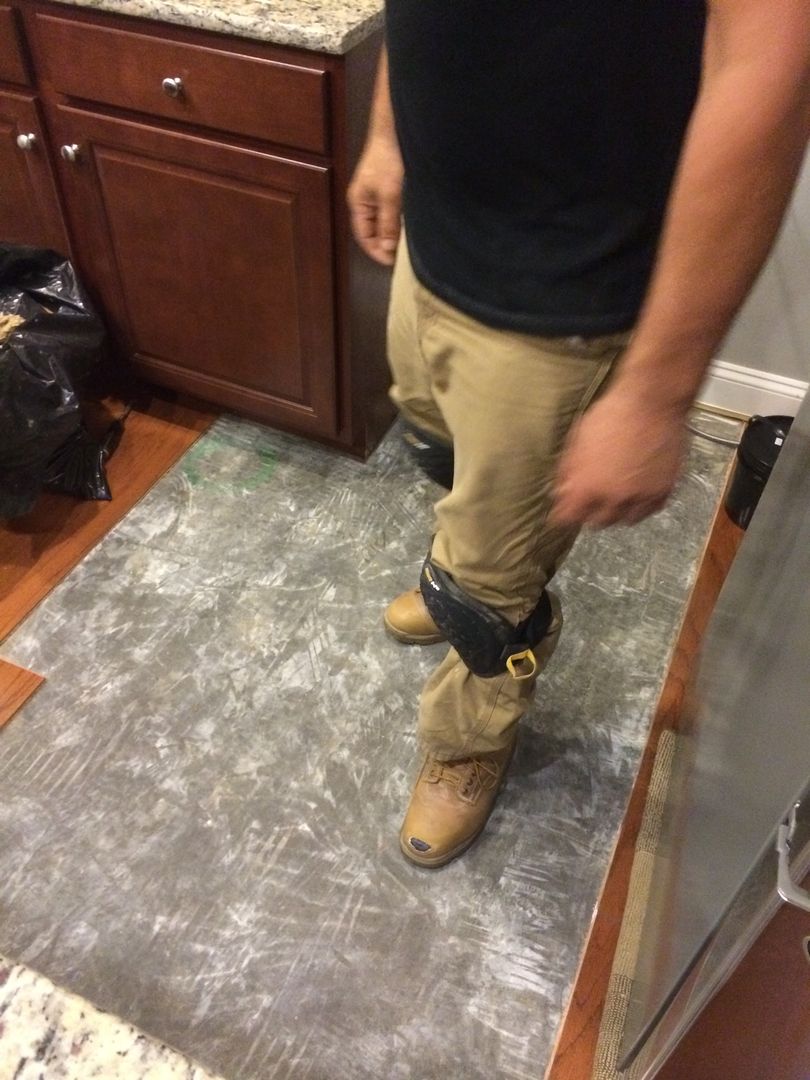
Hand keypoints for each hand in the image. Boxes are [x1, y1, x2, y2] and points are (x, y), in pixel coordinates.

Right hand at [347, 135, 403, 265]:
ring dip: (394, 234)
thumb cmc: (389, 160)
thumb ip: (388, 222)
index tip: (393, 262)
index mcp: (358, 204)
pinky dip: (400, 222)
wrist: (395, 130)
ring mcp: (377, 195)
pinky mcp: (389, 189)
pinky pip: (392, 212)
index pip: (364, 237)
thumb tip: (387, 247)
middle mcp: (365, 202)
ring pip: (384, 222)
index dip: (377, 251)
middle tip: (403, 257)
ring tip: (408, 245)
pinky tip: (411, 227)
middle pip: (373, 231)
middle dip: (386, 245)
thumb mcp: (390, 194)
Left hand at [551, 386, 687, 527]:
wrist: (652, 401)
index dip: (563, 515)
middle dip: (589, 513)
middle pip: (596, 523)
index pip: (568, 518)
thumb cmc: (611, 413)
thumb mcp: (577, 440)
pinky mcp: (664, 490)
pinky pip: (650, 510)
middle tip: (589, 500)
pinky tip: (637, 494)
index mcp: (587, 486)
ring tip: (614, 497)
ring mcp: (641, 496)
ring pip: (624, 520)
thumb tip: (561, 492)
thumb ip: (567, 472)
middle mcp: (613, 498)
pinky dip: (642, 506)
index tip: (562, 511)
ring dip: (616, 512)